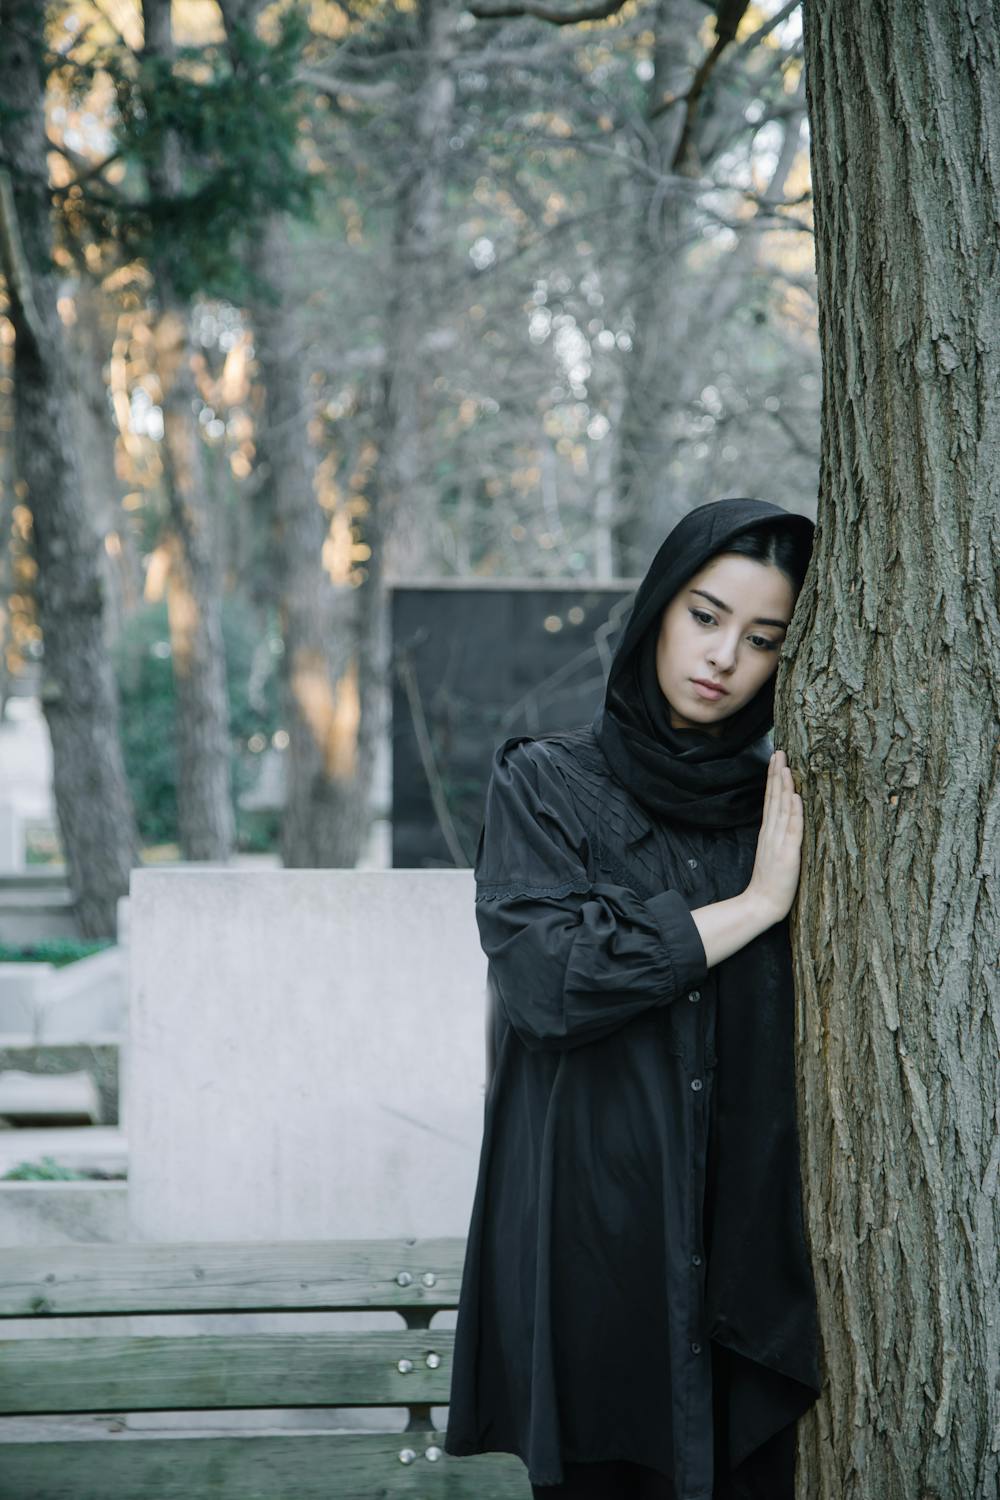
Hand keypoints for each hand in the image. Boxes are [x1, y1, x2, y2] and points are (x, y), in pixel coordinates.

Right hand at [745, 749, 802, 924]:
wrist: (761, 903)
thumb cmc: (771, 882)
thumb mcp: (773, 853)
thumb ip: (779, 835)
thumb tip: (788, 816)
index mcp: (769, 832)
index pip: (771, 799)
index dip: (774, 778)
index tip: (777, 759)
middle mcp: (772, 832)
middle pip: (774, 798)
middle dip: (777, 774)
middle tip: (779, 752)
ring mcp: (779, 842)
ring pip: (783, 808)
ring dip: (785, 786)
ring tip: (786, 766)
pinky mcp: (789, 854)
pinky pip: (793, 829)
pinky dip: (795, 812)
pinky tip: (796, 796)